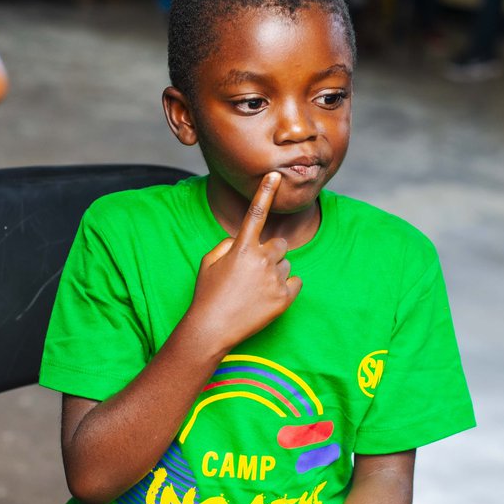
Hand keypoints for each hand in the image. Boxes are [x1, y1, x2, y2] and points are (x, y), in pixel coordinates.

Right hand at [185, 172, 301, 350]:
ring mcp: (275, 279)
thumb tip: (240, 240)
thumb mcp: (208, 263)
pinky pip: (296, 282)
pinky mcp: (285, 298)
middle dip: (271, 253)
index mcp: (241, 248)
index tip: (274, 175)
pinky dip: (286, 287)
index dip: (265, 192)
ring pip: (286, 264)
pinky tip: (268, 297)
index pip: (256, 213)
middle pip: (280, 245)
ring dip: (276, 272)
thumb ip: (226, 245)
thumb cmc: (207, 295)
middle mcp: (261, 259)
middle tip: (255, 271)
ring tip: (256, 290)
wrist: (212, 329)